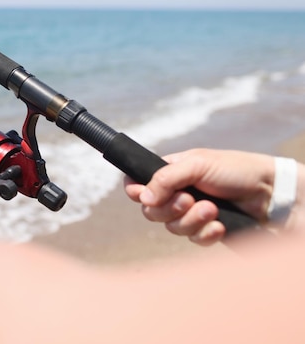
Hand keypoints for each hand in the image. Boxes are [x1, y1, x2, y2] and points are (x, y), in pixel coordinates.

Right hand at [124, 149, 274, 244]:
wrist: (270, 194)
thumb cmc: (235, 171)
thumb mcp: (197, 164)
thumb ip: (165, 178)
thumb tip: (141, 197)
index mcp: (170, 172)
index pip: (137, 183)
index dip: (135, 191)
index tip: (142, 195)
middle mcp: (176, 193)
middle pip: (151, 210)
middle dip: (170, 208)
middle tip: (190, 199)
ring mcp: (190, 214)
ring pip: (172, 227)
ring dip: (192, 220)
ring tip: (213, 209)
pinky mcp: (205, 231)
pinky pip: (193, 239)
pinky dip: (206, 233)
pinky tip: (219, 225)